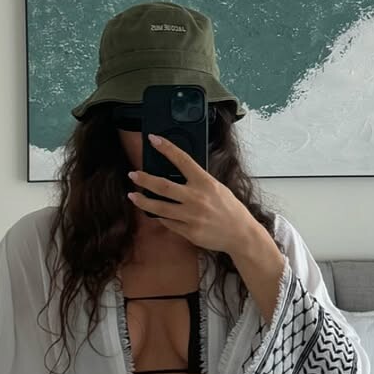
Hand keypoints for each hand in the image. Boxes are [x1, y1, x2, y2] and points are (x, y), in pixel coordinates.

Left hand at [127, 135, 258, 254]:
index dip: (166, 148)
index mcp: (205, 182)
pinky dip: (160, 217)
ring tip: (132, 196)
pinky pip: (168, 223)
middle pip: (163, 186)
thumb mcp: (216, 188)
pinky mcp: (189, 232)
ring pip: (160, 208)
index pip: (182, 160)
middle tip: (133, 174)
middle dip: (145, 179)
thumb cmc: (229, 209)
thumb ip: (198, 182)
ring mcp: (192, 216)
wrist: (240, 233)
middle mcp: (197, 198)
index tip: (153, 139)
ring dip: (143, 201)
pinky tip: (155, 213)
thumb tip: (177, 175)